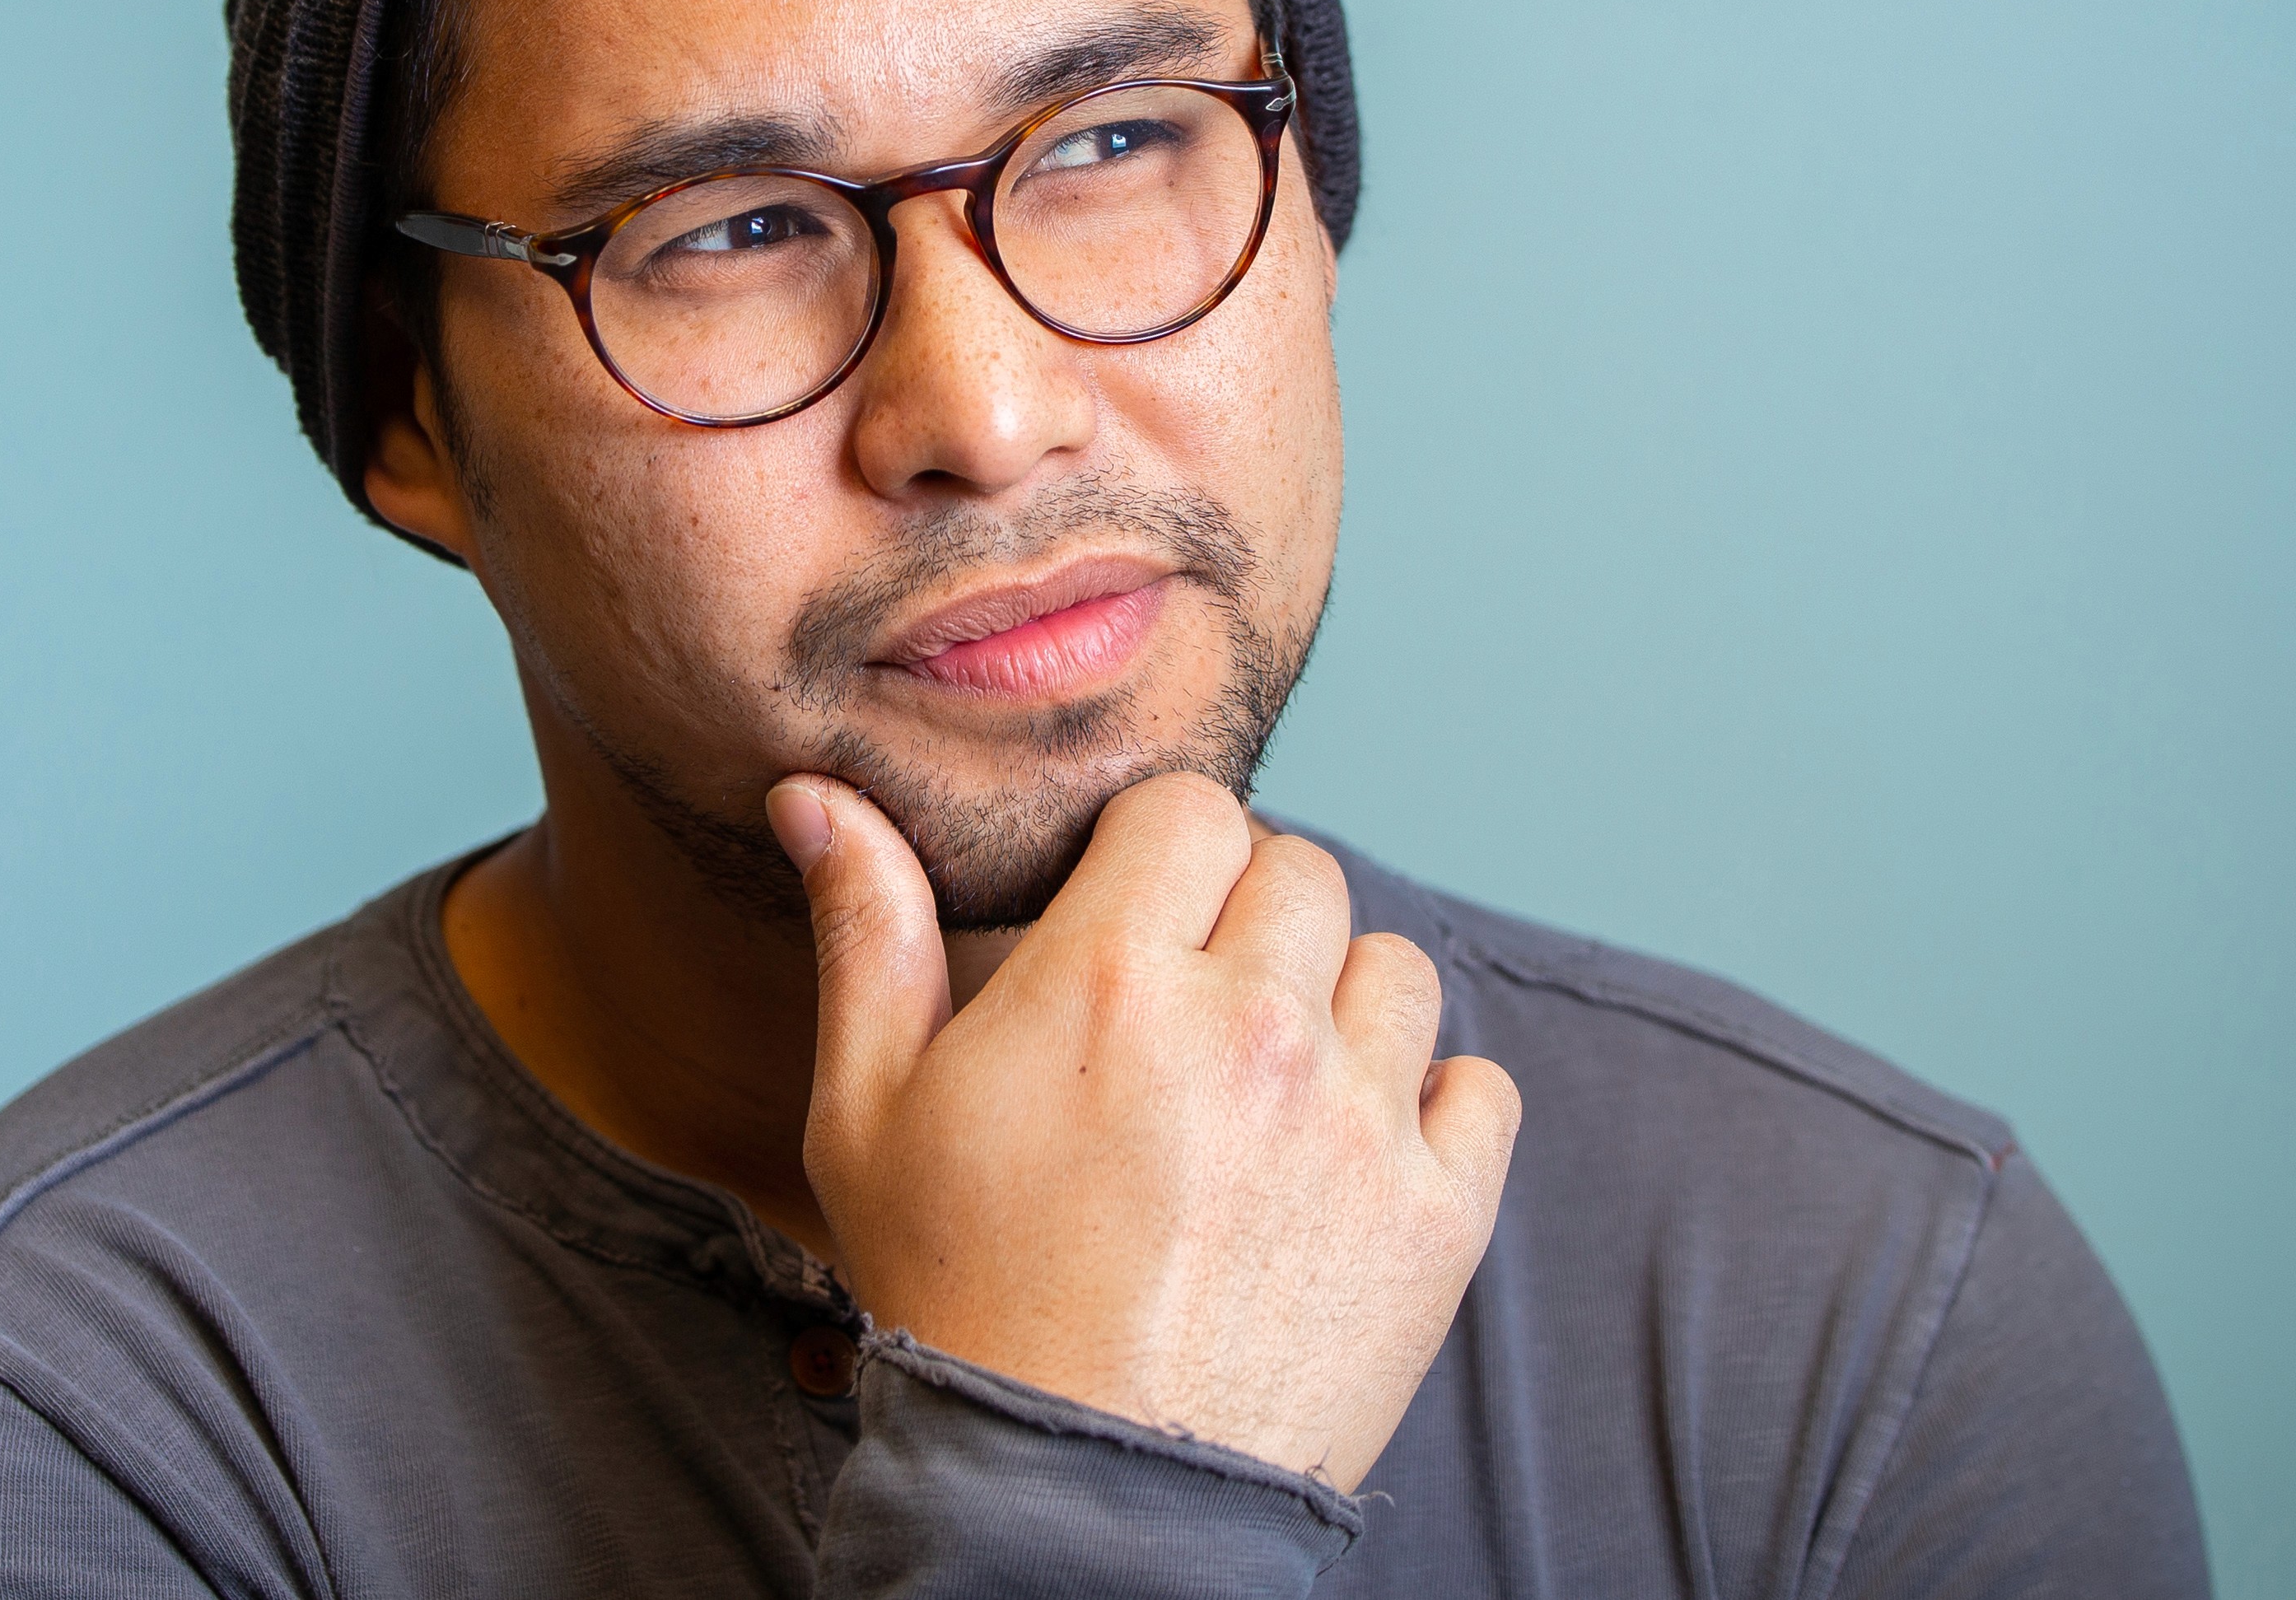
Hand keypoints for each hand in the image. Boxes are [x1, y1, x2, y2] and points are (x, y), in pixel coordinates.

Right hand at [767, 769, 1519, 1489]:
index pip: (1193, 809)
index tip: (1134, 920)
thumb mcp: (866, 1111)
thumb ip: (866, 932)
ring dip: (1339, 1004)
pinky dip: (1430, 1107)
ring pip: (1394, 967)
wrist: (1075, 1499)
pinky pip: (1480, 1086)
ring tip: (1268, 1086)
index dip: (1160, 853)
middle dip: (1245, 920)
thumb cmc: (958, 1298)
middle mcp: (1252, 1027)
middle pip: (1301, 870)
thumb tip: (815, 796)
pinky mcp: (1436, 1217)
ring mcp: (1358, 1121)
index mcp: (1112, 980)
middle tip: (1191, 1013)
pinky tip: (1348, 1154)